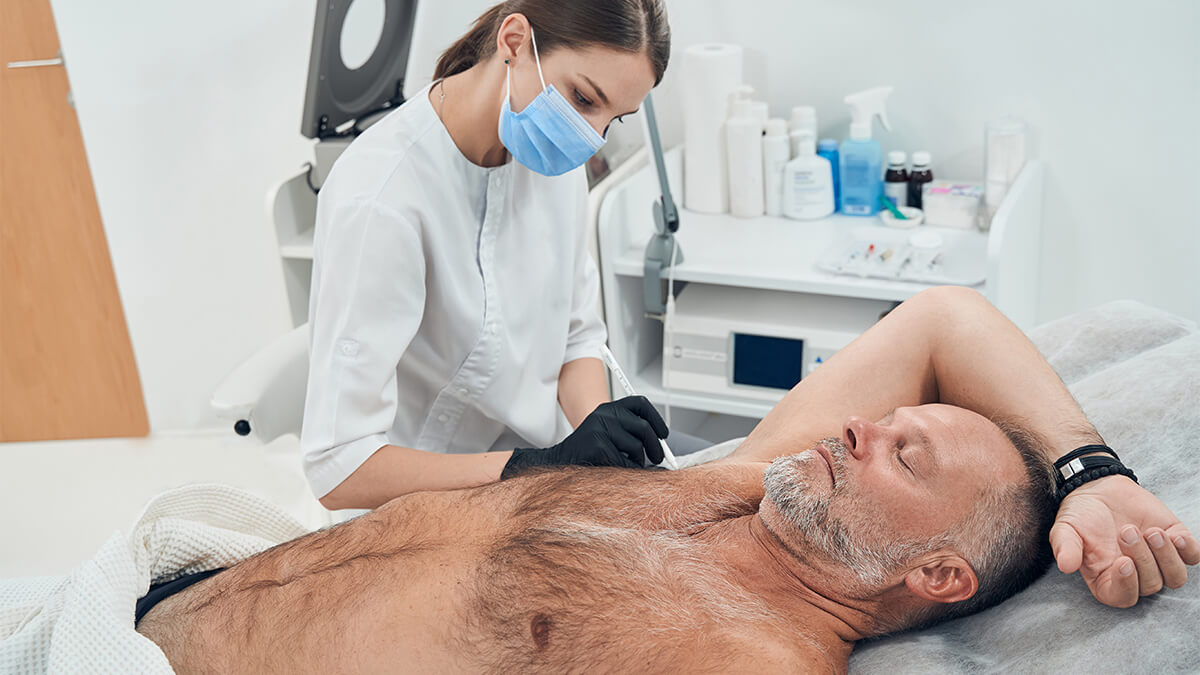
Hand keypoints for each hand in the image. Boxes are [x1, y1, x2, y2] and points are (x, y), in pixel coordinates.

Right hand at [501, 396, 668, 478]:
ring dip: (638, 461)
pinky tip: (615, 470)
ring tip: (628, 464)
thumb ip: (629, 430)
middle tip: (658, 458)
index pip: (640, 404)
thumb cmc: (589, 450)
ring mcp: (600, 428)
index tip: (663, 434)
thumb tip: (660, 442)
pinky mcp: (597, 445)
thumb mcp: (607, 432)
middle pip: (643, 427)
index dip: (656, 418)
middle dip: (656, 446)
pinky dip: (626, 470)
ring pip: (637, 447)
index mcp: (608, 408)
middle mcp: (604, 414)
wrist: (559, 461)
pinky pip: (625, 462)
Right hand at [1049, 475, 1199, 607]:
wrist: (1098, 487)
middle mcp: (1135, 576)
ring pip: (1175, 576)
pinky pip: (1192, 557)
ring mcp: (1157, 560)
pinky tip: (1173, 535)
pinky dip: (1187, 549)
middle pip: (1151, 585)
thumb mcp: (1064, 529)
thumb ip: (1065, 547)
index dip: (1127, 585)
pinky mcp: (1174, 542)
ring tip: (1151, 532)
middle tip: (1127, 531)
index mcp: (1107, 580)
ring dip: (1166, 556)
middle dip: (1142, 558)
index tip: (1123, 562)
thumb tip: (1066, 566)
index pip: (1123, 598)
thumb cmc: (1080, 514)